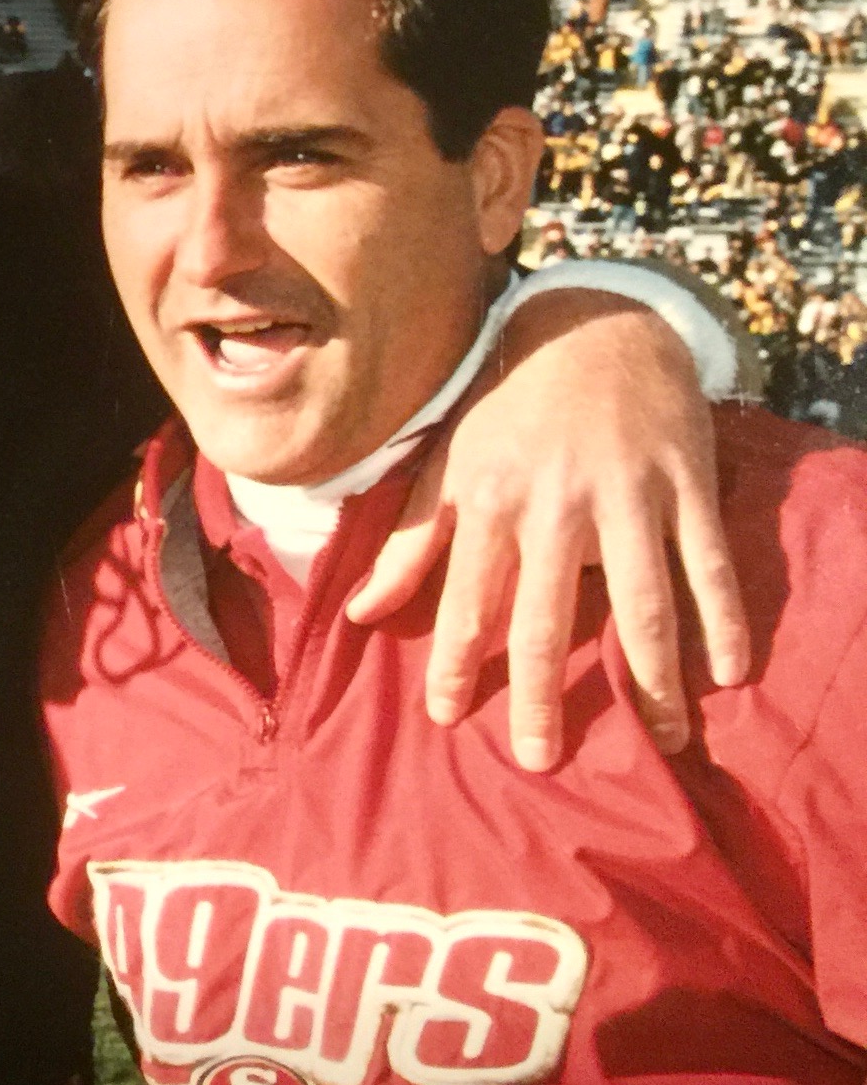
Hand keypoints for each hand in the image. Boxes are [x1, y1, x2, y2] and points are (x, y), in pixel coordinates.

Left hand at [348, 290, 751, 771]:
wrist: (592, 324)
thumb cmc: (506, 405)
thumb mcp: (447, 462)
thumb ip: (408, 540)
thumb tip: (358, 611)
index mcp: (490, 499)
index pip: (468, 597)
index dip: (456, 660)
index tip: (448, 717)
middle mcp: (554, 502)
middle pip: (545, 614)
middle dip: (541, 693)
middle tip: (540, 760)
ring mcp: (626, 493)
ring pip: (640, 599)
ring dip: (651, 676)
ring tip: (662, 740)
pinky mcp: (685, 482)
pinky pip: (706, 562)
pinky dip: (723, 619)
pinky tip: (726, 674)